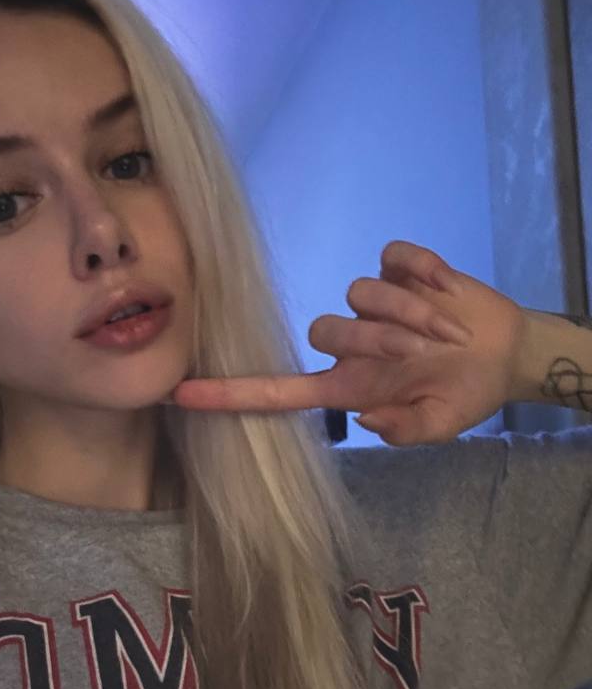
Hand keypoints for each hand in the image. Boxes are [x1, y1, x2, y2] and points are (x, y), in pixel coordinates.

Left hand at [165, 240, 527, 445]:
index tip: (181, 394)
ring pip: (358, 292)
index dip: (228, 395)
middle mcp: (351, 344)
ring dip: (407, 310)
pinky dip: (422, 270)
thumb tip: (366, 418)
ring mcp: (373, 302)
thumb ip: (404, 430)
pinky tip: (446, 287)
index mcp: (348, 386)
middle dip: (378, 339)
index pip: (275, 392)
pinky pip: (392, 257)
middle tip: (422, 351)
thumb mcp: (440, 426)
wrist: (507, 354)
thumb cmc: (464, 394)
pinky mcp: (400, 268)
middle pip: (324, 329)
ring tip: (447, 330)